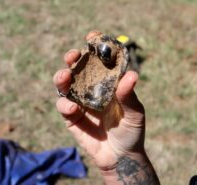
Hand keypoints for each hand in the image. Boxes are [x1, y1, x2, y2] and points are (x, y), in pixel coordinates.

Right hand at [54, 31, 145, 170]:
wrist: (120, 156)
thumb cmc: (131, 132)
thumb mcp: (135, 113)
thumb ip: (129, 96)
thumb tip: (132, 75)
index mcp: (107, 84)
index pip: (98, 62)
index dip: (94, 48)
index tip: (91, 37)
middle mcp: (91, 89)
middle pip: (77, 68)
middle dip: (73, 59)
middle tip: (73, 56)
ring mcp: (80, 102)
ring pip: (64, 83)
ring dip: (62, 77)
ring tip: (65, 76)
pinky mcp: (71, 117)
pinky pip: (63, 105)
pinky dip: (65, 104)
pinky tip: (73, 108)